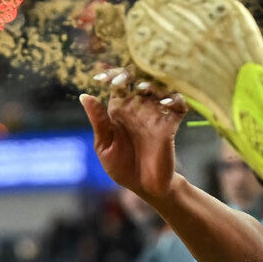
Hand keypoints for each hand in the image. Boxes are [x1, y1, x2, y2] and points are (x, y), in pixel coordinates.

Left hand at [80, 67, 188, 201]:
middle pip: (138, 80)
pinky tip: (165, 104)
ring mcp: (156, 116)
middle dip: (130, 74)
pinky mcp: (171, 126)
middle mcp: (138, 108)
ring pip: (159, 89)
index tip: (99, 78)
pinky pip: (178, 106)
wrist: (145, 187)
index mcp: (119, 110)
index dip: (110, 75)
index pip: (117, 84)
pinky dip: (175, 100)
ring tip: (143, 89)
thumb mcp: (104, 145)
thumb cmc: (122, 167)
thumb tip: (84, 96)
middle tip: (121, 80)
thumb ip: (98, 121)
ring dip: (152, 84)